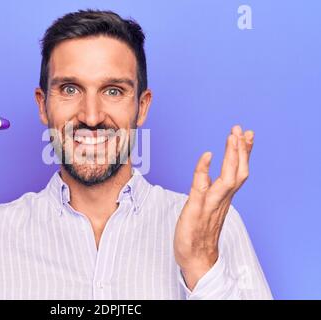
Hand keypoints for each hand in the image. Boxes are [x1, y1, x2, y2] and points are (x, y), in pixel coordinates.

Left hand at [173, 125, 253, 289]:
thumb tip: (209, 174)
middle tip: (242, 129)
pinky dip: (204, 170)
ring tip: (233, 136)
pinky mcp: (196, 210)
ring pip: (228, 178)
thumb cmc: (199, 234)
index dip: (243, 154)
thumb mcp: (207, 207)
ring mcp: (210, 205)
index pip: (238, 172)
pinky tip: (206, 155)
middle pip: (238, 172)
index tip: (246, 136)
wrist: (196, 259)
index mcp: (224, 198)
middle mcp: (221, 200)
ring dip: (231, 156)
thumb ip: (210, 190)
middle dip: (241, 149)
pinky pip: (202, 187)